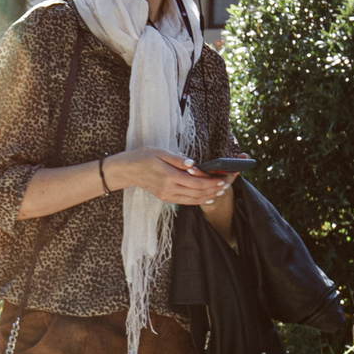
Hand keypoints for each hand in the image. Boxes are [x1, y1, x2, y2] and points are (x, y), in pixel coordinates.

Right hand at [110, 147, 234, 206]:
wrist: (127, 170)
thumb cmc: (143, 157)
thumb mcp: (159, 152)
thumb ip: (177, 159)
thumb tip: (193, 163)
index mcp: (169, 177)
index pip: (196, 183)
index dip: (211, 182)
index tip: (222, 179)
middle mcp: (169, 189)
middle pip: (197, 193)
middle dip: (213, 190)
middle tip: (226, 185)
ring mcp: (167, 196)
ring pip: (193, 200)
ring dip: (208, 196)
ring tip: (220, 191)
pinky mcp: (166, 198)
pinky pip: (186, 201)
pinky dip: (199, 200)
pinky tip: (207, 196)